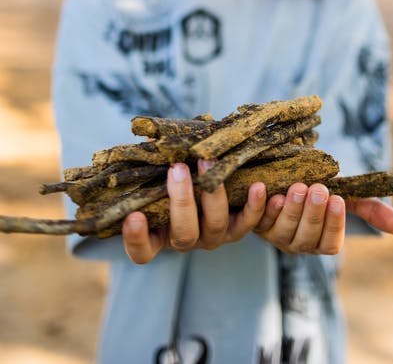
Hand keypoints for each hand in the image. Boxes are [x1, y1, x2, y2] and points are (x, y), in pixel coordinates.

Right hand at [122, 161, 266, 263]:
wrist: (202, 181)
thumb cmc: (171, 175)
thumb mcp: (158, 172)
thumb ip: (151, 163)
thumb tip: (149, 142)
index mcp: (158, 235)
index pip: (142, 250)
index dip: (136, 238)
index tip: (134, 216)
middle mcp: (184, 240)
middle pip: (184, 233)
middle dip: (181, 201)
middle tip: (176, 169)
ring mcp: (211, 236)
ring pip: (215, 226)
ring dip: (214, 196)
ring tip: (207, 163)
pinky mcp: (236, 229)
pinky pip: (247, 223)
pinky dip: (254, 207)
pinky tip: (258, 186)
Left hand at [253, 185, 392, 254]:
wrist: (281, 179)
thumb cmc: (318, 190)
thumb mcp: (345, 197)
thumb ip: (371, 210)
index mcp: (322, 241)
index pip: (330, 243)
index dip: (334, 224)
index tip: (338, 199)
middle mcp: (299, 243)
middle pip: (307, 236)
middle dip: (313, 212)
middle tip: (318, 188)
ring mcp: (275, 235)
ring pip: (282, 230)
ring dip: (290, 208)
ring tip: (297, 186)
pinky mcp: (254, 224)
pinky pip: (256, 220)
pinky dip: (260, 205)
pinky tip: (265, 189)